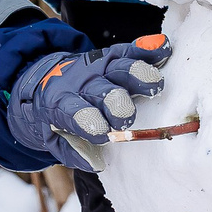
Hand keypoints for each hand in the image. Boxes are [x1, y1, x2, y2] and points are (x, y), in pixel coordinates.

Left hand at [9, 35, 172, 171]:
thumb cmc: (57, 118)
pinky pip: (131, 49)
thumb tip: (96, 162)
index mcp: (60, 103)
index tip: (104, 133)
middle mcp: (81, 81)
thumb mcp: (54, 139)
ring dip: (138, 74)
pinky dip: (148, 49)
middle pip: (104, 90)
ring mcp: (97, 65)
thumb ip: (73, 151)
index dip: (90, 121)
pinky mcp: (111, 55)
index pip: (75, 111)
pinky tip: (164, 50)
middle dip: (118, 104)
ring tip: (155, 85)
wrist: (47, 82)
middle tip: (126, 118)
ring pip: (120, 66)